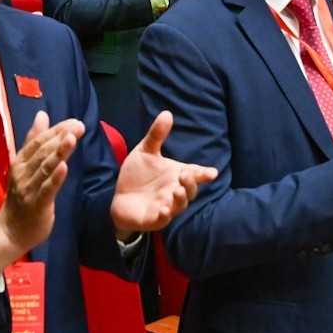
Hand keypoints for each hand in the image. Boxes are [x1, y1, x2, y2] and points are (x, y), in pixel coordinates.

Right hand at [0, 111, 81, 265]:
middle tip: (79, 126)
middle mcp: (23, 172)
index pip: (38, 141)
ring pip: (45, 167)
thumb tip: (42, 114)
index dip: (55, 129)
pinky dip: (55, 178)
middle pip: (42, 151)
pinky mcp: (36, 205)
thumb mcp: (25, 165)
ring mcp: (28, 188)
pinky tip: (64, 167)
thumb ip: (34, 141)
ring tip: (72, 138)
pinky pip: (47, 189)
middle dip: (61, 137)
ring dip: (59, 152)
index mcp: (20, 161)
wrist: (10, 230)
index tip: (74, 121)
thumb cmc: (22, 196)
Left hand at [109, 112, 217, 236]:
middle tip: (184, 175)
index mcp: (176, 175)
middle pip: (190, 191)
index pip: (195, 174)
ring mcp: (165, 207)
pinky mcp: (153, 219)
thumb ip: (156, 135)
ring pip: (179, 206)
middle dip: (190, 184)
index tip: (212, 173)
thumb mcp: (145, 152)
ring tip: (176, 190)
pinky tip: (163, 209)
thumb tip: (167, 113)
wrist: (120, 196)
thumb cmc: (138, 175)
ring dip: (180, 199)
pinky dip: (164, 215)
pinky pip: (162, 220)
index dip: (204, 174)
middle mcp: (174, 192)